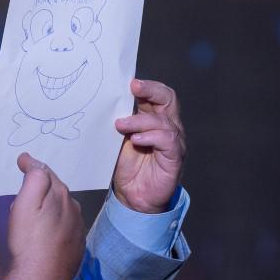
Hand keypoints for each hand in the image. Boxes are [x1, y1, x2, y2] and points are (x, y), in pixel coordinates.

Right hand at [5, 153, 85, 279]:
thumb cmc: (28, 242)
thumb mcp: (25, 204)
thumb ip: (33, 178)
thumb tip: (31, 160)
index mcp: (61, 195)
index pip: (47, 173)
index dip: (32, 166)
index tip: (21, 162)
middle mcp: (74, 209)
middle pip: (57, 190)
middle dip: (43, 185)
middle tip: (26, 185)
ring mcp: (77, 229)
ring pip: (63, 208)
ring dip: (51, 204)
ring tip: (36, 209)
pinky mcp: (76, 247)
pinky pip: (66, 227)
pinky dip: (57, 223)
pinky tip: (47, 232)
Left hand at [112, 78, 186, 213]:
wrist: (133, 197)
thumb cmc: (127, 167)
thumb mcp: (119, 140)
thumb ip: (120, 122)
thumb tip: (104, 103)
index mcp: (155, 118)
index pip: (158, 95)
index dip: (147, 86)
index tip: (130, 82)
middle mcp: (168, 126)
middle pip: (168, 99)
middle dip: (151, 90)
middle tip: (134, 88)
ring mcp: (174, 141)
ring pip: (164, 121)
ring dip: (140, 121)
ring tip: (120, 126)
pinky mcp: (175, 157)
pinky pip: (168, 141)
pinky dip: (151, 137)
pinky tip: (136, 141)